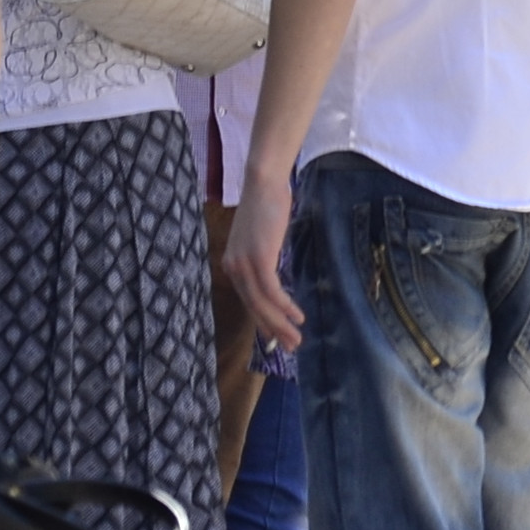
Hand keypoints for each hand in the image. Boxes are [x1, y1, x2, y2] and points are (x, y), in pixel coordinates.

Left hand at [215, 163, 304, 348]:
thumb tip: (276, 279)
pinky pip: (272, 292)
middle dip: (273, 330)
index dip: (263, 321)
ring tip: (297, 337)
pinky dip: (285, 307)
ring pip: (262, 305)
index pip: (248, 301)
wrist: (264, 183)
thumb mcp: (263, 238)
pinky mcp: (259, 259)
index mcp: (232, 264)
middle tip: (290, 346)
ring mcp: (244, 264)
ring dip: (280, 324)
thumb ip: (265, 259)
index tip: (277, 337)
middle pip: (253, 308)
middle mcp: (233, 268)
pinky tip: (297, 315)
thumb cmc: (268, 205)